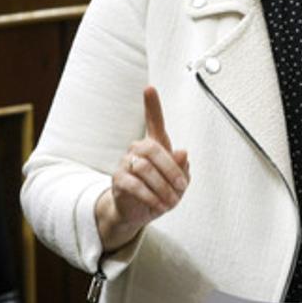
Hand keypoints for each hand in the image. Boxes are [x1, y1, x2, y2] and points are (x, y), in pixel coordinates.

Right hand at [95, 86, 189, 251]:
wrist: (138, 213)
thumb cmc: (161, 193)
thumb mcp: (179, 183)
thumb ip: (182, 168)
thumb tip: (182, 152)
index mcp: (156, 145)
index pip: (154, 122)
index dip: (152, 106)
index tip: (149, 88)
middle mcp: (139, 149)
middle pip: (154, 148)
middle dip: (171, 169)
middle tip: (182, 187)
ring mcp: (127, 162)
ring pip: (146, 168)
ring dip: (163, 187)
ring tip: (171, 202)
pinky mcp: (119, 179)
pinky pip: (135, 185)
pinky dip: (150, 196)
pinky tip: (159, 206)